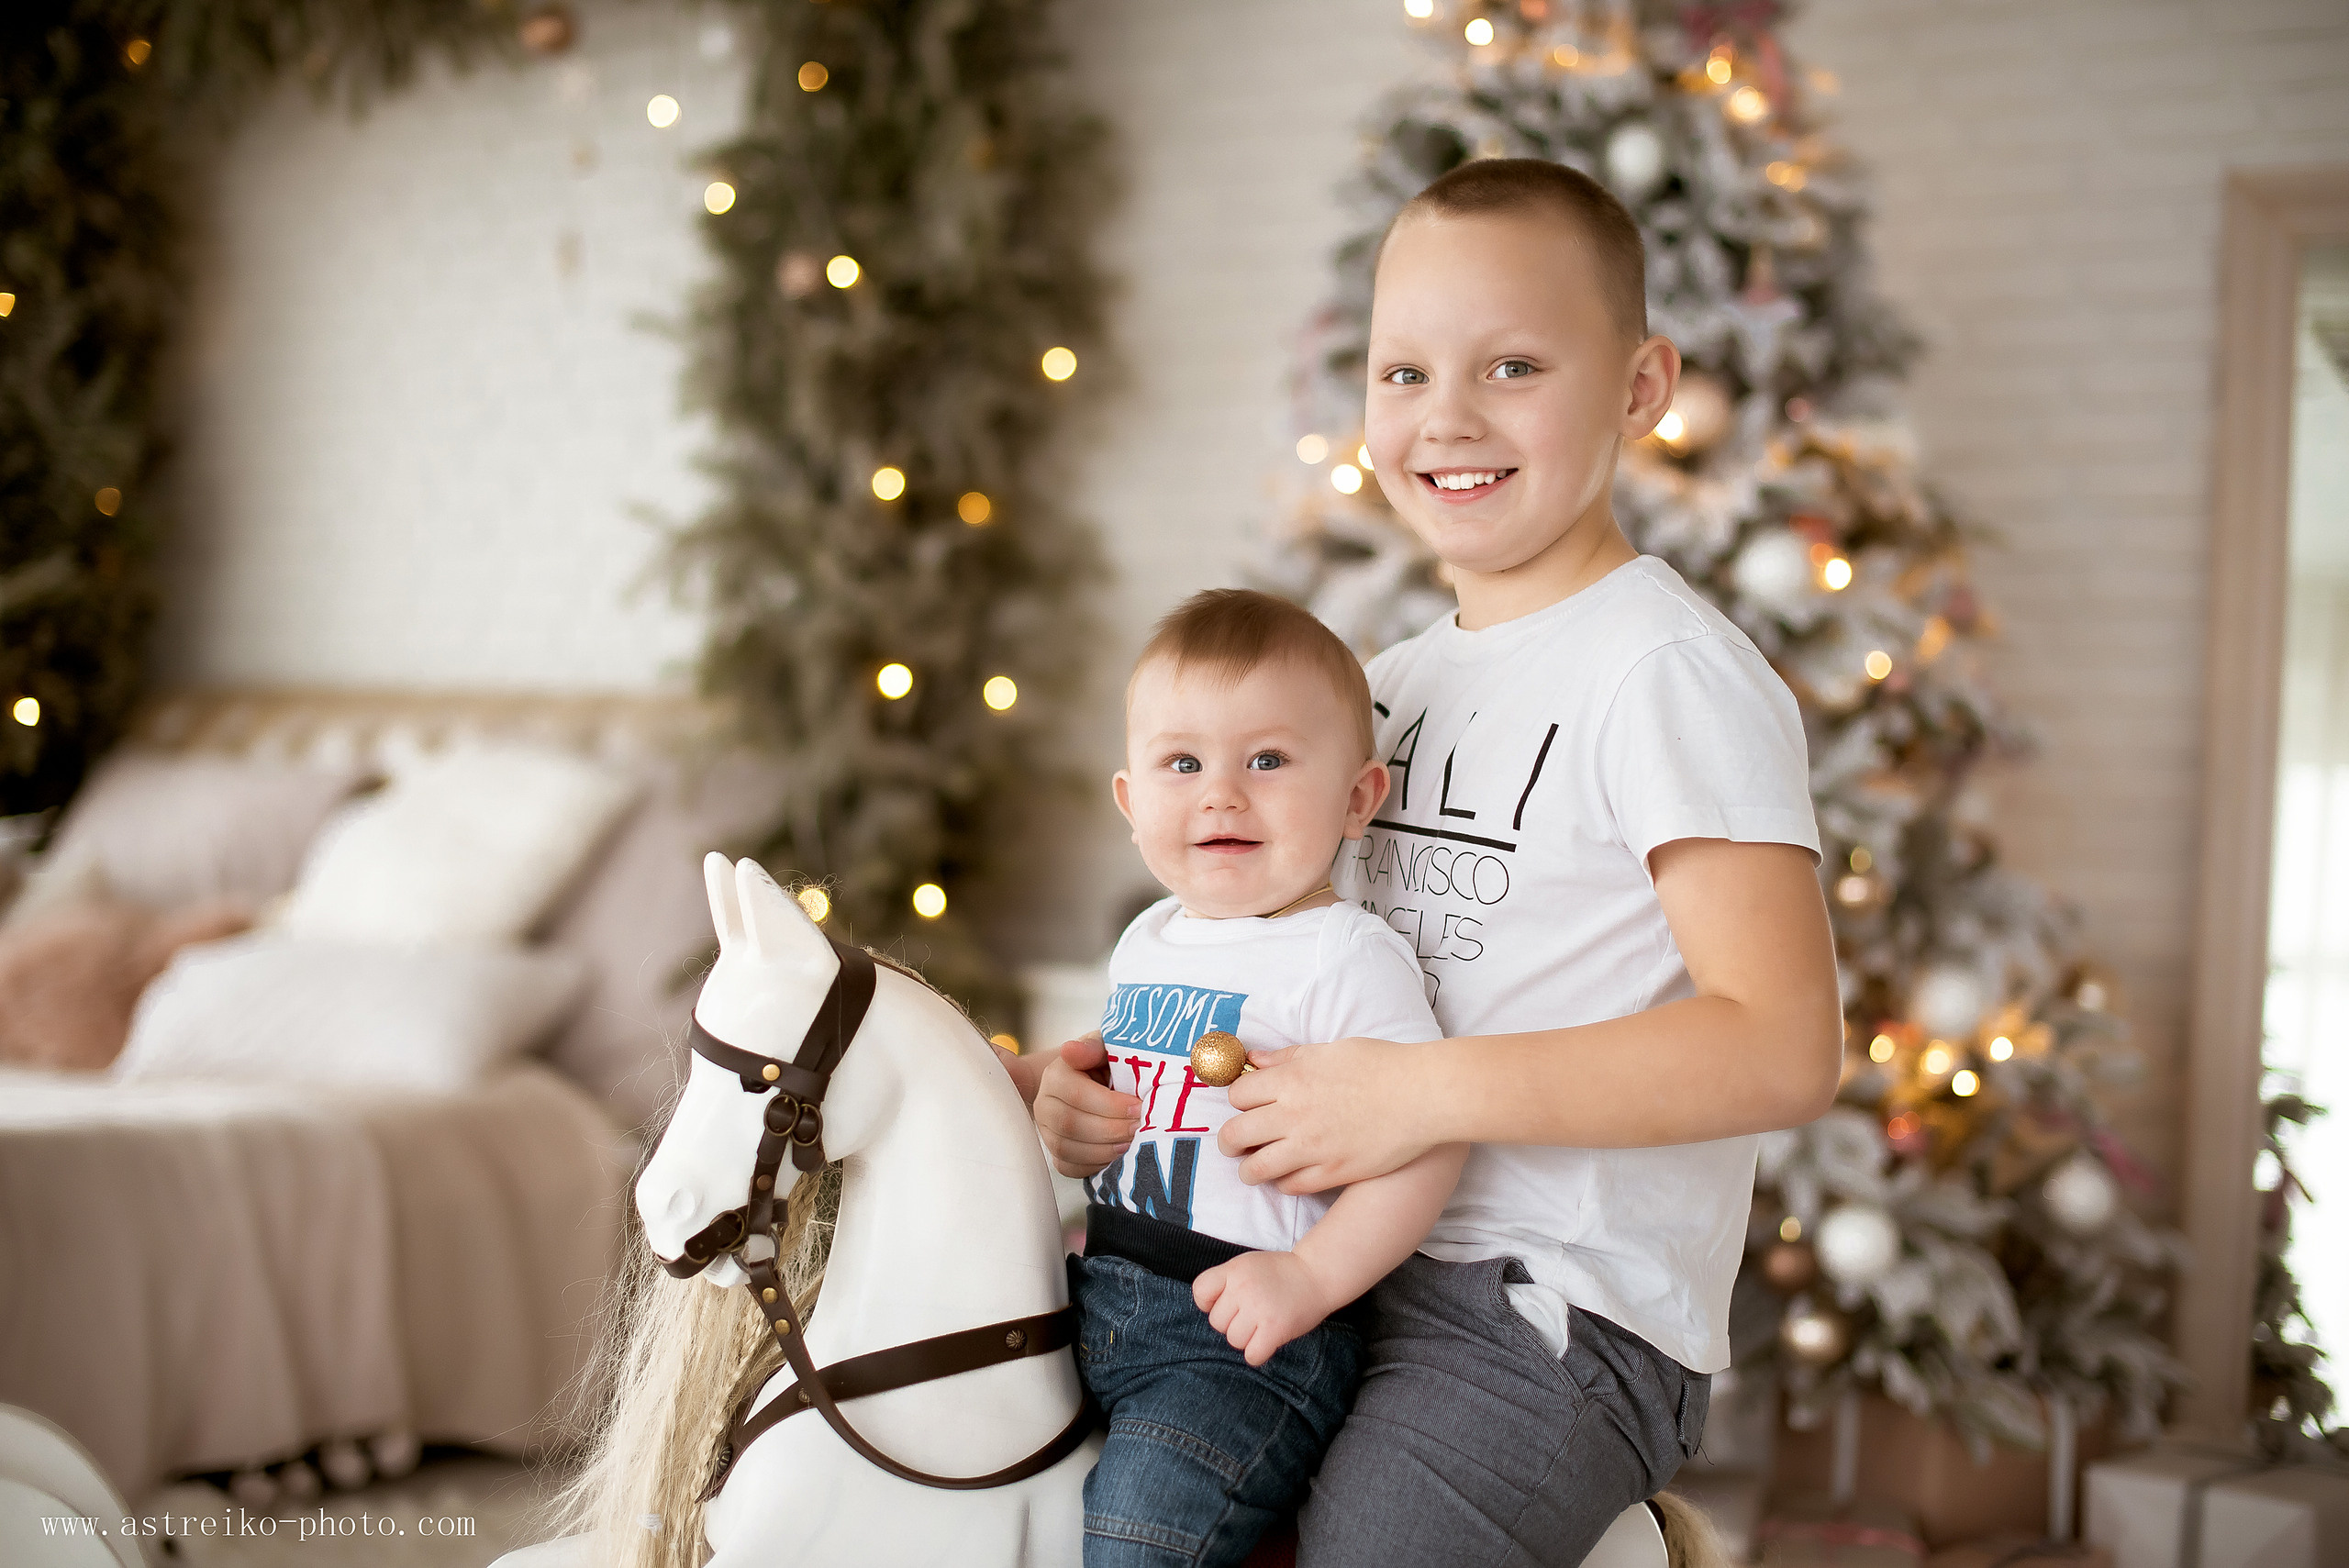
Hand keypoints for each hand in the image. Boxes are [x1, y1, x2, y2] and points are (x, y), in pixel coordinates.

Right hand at [1032, 1033, 1140, 1178]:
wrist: (1096, 1081)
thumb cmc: (1104, 1063)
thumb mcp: (1104, 1047)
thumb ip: (1091, 1047)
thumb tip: (1071, 1050)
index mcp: (1055, 1075)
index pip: (1077, 1094)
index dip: (1110, 1105)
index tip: (1139, 1107)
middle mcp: (1044, 1104)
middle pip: (1070, 1124)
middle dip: (1110, 1130)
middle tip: (1139, 1128)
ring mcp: (1047, 1131)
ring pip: (1067, 1150)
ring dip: (1103, 1150)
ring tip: (1130, 1143)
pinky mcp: (1055, 1153)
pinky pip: (1068, 1167)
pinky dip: (1093, 1165)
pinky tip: (1115, 1156)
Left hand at [1193, 1250, 1336, 1366]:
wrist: (1317, 1273)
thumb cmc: (1281, 1272)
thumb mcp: (1248, 1265)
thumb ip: (1227, 1282)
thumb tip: (1208, 1310)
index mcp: (1234, 1270)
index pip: (1200, 1292)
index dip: (1208, 1303)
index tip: (1225, 1304)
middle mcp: (1243, 1288)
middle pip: (1217, 1322)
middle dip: (1232, 1323)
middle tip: (1251, 1315)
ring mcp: (1258, 1309)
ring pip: (1233, 1340)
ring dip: (1246, 1338)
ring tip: (1262, 1326)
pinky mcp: (1274, 1329)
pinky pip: (1252, 1355)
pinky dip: (1258, 1353)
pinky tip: (1268, 1341)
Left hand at [1218, 1037, 1433, 1194]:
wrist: (1422, 1095)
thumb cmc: (1381, 1065)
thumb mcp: (1330, 1050)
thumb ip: (1287, 1057)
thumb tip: (1254, 1059)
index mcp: (1291, 1079)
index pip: (1238, 1095)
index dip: (1239, 1101)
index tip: (1246, 1106)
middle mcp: (1293, 1114)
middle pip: (1236, 1134)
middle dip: (1230, 1141)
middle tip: (1235, 1143)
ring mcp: (1311, 1148)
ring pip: (1255, 1169)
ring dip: (1249, 1169)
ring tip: (1254, 1168)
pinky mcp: (1332, 1172)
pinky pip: (1290, 1186)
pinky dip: (1283, 1183)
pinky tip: (1289, 1175)